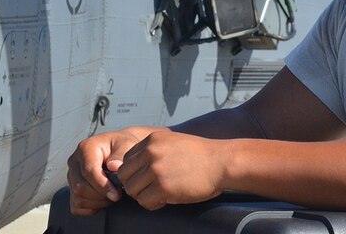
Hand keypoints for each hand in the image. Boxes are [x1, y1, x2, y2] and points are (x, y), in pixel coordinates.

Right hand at [67, 126, 162, 215]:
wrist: (119, 150)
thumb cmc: (122, 147)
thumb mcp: (126, 145)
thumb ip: (121, 155)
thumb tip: (113, 166)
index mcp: (85, 148)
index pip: (88, 171)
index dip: (102, 186)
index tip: (117, 194)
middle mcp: (74, 161)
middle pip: (80, 187)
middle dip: (100, 196)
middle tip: (117, 195)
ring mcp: (71, 176)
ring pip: (78, 198)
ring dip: (97, 203)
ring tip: (112, 195)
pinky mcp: (71, 188)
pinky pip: (76, 206)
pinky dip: (91, 208)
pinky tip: (103, 200)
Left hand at [115, 130, 229, 209]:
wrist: (221, 162)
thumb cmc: (201, 155)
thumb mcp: (173, 141)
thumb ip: (154, 150)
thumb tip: (136, 168)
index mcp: (152, 140)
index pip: (126, 160)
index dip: (135, 172)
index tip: (148, 178)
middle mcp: (150, 152)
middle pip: (124, 175)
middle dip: (136, 185)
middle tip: (151, 189)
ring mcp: (156, 169)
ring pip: (132, 190)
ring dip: (144, 195)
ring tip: (160, 194)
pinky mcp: (163, 187)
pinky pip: (144, 202)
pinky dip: (152, 204)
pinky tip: (165, 200)